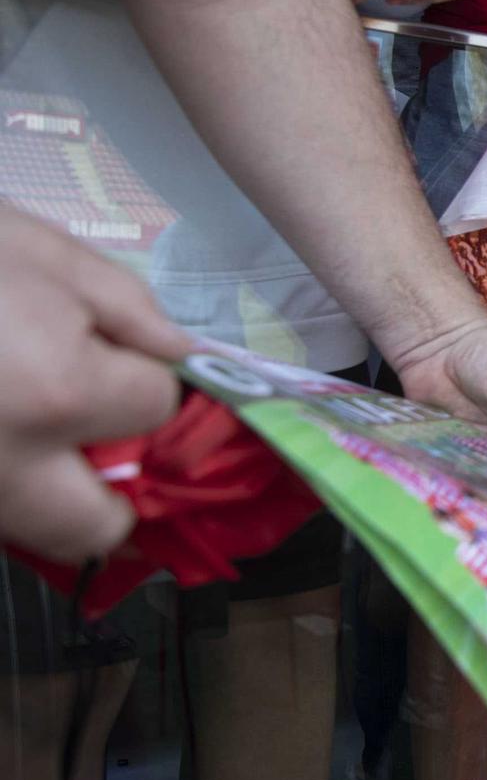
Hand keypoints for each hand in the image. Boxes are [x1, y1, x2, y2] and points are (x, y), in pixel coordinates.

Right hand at [0, 209, 191, 560]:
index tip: (114, 354)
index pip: (155, 410)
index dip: (142, 378)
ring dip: (48, 496)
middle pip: (97, 528)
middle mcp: (7, 468)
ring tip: (29, 425)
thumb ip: (126, 306)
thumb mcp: (37, 247)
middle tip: (100, 442)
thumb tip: (177, 354)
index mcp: (57, 395)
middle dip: (115, 493)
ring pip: (29, 532)